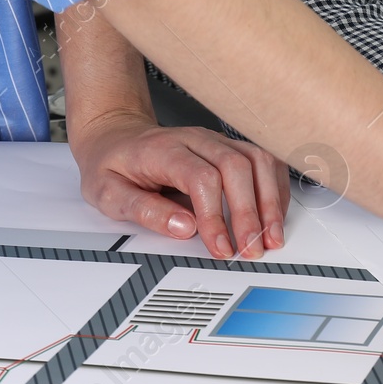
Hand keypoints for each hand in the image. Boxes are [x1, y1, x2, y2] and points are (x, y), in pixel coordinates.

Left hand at [68, 111, 290, 259]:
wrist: (115, 136)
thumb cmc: (112, 164)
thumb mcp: (108, 193)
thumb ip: (143, 210)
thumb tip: (182, 227)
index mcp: (164, 150)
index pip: (203, 178)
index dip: (216, 215)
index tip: (220, 247)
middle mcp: (196, 140)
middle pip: (237, 167)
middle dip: (250, 213)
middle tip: (251, 248)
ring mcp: (217, 141)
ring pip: (258, 160)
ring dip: (270, 202)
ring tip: (271, 236)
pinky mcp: (231, 147)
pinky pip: (265, 161)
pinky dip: (274, 190)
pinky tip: (273, 215)